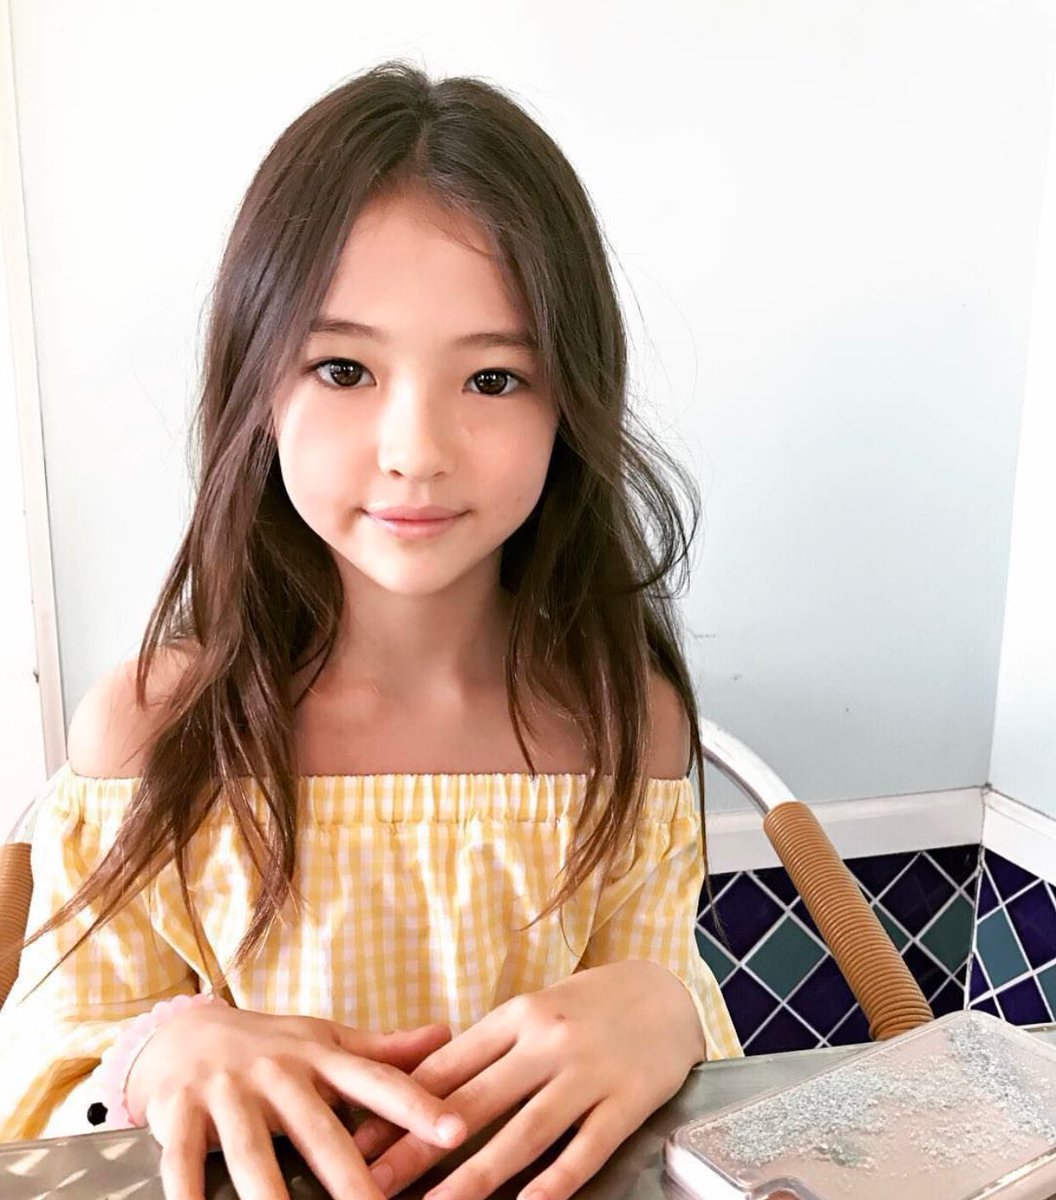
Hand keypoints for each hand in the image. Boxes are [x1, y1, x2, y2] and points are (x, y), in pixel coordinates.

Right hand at [126, 1005, 467, 1199]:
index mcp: (318, 1057)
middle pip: (319, 1131)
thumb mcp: (324, 1041)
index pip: (376, 1081)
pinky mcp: (178, 1111)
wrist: (181, 1030)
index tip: (456, 1131)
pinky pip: (181, 1161)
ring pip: (252, 1154)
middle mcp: (276, 1073)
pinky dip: (187, 1194)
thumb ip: (381, 1051)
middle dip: (351, 1176)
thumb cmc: (268, 1045)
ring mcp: (226, 1091)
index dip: (417, 1103)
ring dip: (271, 1197)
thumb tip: (445, 1034)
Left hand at [356, 961, 705, 1199]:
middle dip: (416, 1151)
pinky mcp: (626, 1102)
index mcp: (515, 1016)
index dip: (396, 1109)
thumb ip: (487, 1049)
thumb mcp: (533, 1012)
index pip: (445, 1068)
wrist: (667, 991)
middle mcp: (545, 1041)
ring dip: (474, 1178)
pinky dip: (555, 1183)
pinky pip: (585, 1148)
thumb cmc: (588, 1005)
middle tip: (372, 1186)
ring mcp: (586, 1072)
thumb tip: (423, 1091)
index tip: (356, 1142)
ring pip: (522, 1133)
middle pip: (472, 1104)